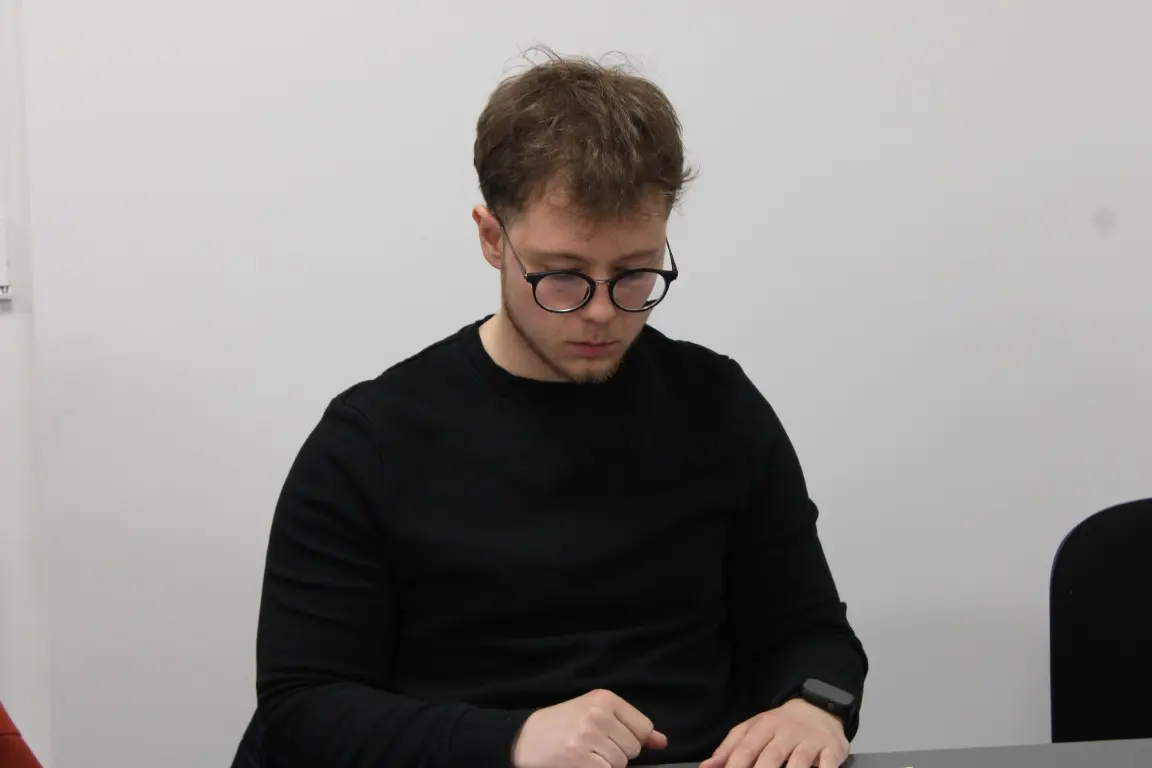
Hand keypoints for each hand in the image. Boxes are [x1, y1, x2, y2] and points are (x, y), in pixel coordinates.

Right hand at [511, 688, 667, 767]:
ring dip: (605, 766)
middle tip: (590, 747)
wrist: (523, 738)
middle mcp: (597, 716)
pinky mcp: (580, 762)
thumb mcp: (595, 713)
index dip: (629, 739)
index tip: (609, 737)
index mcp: (604, 698)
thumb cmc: (562, 725)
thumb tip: (662, 742)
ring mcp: (588, 740)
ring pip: (620, 765)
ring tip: (584, 756)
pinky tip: (582, 764)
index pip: (643, 728)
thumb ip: (631, 726)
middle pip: (632, 749)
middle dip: (616, 753)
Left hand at [701, 699, 848, 767]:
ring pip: (798, 762)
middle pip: (770, 758)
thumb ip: (730, 749)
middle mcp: (786, 732)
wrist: (818, 708)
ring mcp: (809, 741)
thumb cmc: (780, 726)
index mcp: (763, 727)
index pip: (745, 750)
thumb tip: (707, 767)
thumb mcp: (753, 729)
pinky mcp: (831, 749)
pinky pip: (828, 764)